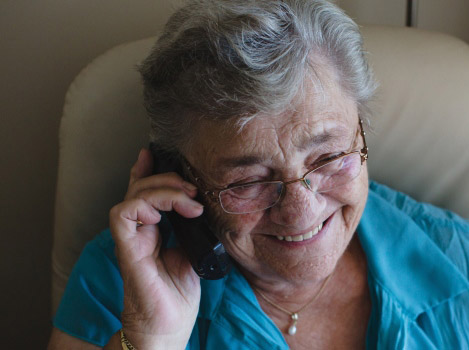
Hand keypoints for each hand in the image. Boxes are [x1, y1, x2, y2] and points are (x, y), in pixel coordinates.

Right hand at [109, 148, 202, 348]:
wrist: (169, 325)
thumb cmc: (180, 294)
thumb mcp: (194, 252)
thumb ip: (193, 228)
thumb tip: (204, 205)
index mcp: (154, 231)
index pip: (145, 192)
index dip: (150, 170)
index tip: (159, 155)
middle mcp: (139, 232)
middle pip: (140, 188)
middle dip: (167, 178)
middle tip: (192, 189)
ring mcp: (131, 240)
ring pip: (132, 196)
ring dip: (162, 191)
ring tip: (188, 202)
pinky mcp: (128, 250)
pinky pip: (122, 215)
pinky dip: (143, 204)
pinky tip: (164, 214)